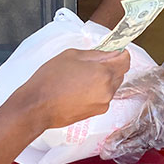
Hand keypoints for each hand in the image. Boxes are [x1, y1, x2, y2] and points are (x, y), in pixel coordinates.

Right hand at [12, 48, 129, 130]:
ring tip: (80, 78)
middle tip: (90, 63)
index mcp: (104, 73)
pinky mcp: (96, 113)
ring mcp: (103, 104)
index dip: (120, 53)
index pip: (126, 60)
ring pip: (111, 86)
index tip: (112, 51)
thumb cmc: (50, 80)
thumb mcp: (72, 55)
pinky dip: (95, 91)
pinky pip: (102, 97)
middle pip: (120, 73)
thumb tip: (110, 53)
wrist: (37, 106)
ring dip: (102, 79)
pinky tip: (78, 89)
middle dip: (110, 66)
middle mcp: (108, 90)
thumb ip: (96, 53)